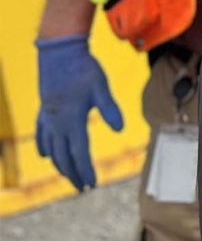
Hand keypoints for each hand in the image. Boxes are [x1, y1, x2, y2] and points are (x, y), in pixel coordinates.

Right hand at [34, 34, 124, 192]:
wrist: (59, 52)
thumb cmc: (83, 69)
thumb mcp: (101, 87)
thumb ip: (109, 108)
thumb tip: (121, 129)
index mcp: (72, 119)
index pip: (79, 152)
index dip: (85, 170)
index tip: (92, 185)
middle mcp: (57, 122)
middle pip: (64, 155)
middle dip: (73, 173)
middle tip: (82, 188)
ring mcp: (48, 116)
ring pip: (52, 148)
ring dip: (60, 164)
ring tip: (69, 176)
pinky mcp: (44, 109)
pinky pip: (42, 135)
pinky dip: (45, 147)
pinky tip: (46, 156)